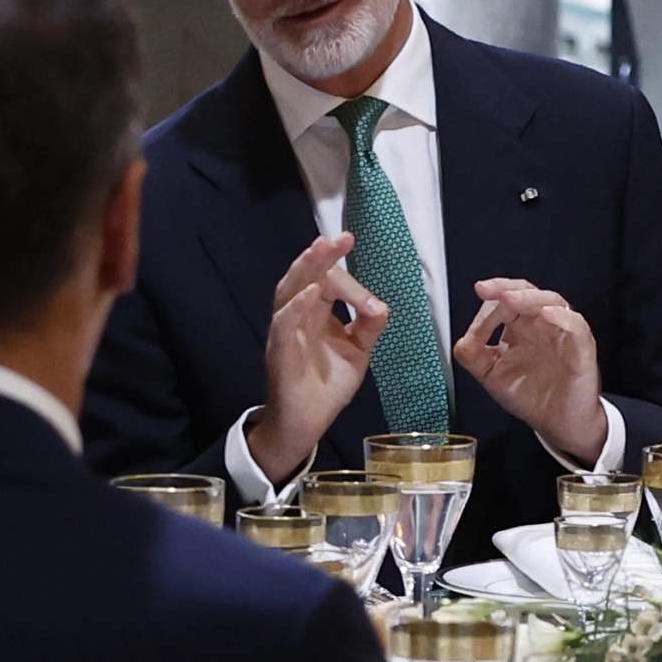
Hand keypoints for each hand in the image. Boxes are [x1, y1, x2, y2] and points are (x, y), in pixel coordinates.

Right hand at [245, 234, 389, 483]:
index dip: (340, 265)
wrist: (306, 423)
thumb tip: (381, 305)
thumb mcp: (357, 351)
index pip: (325, 280)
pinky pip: (284, 325)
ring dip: (305, 271)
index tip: (353, 247)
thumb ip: (368, 327)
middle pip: (303, 277)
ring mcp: (286, 333)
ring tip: (320, 249)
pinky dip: (296, 308)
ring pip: (289, 293)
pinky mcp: (280, 353)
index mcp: (315, 313)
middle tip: (342, 238)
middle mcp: (297, 317)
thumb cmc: (326, 384)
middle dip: (321, 256)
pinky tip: (310, 294)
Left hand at [454, 278, 606, 462]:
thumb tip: (463, 342)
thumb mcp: (491, 376)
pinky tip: (548, 314)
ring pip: (551, 301)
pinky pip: (577, 326)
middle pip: (527, 293)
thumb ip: (473, 357)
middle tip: (485, 289)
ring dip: (529, 298)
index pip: (504, 302)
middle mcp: (541, 325)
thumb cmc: (531, 396)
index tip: (476, 328)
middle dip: (504, 287)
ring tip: (509, 298)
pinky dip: (563, 317)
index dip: (487, 308)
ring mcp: (562, 334)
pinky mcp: (581, 348)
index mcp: (520, 327)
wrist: (557, 424)